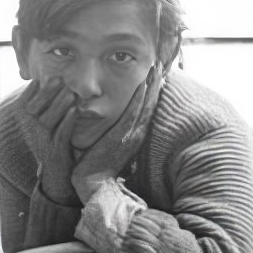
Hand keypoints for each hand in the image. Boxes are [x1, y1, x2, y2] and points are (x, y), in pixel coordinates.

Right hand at [16, 77, 78, 204]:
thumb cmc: (51, 142)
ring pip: (47, 121)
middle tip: (59, 79)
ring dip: (59, 106)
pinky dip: (67, 123)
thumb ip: (42, 105)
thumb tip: (44, 82)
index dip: (34, 89)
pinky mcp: (55, 151)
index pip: (25, 103)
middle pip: (36, 109)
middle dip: (47, 93)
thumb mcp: (45, 123)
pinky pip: (61, 135)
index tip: (46, 76)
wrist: (55, 174)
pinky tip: (75, 111)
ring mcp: (42, 142)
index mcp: (25, 124)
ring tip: (70, 93)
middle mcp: (30, 132)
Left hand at [72, 66, 160, 202]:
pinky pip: (133, 113)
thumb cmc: (98, 169)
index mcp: (135, 136)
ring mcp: (131, 135)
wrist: (94, 185)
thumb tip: (118, 132)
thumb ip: (117, 139)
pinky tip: (143, 86)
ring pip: (145, 106)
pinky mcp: (122, 136)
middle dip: (154, 85)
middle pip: (150, 105)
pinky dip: (140, 99)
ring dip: (150, 87)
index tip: (154, 79)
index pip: (146, 110)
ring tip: (154, 70)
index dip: (151, 94)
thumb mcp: (111, 150)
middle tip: (158, 67)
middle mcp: (137, 134)